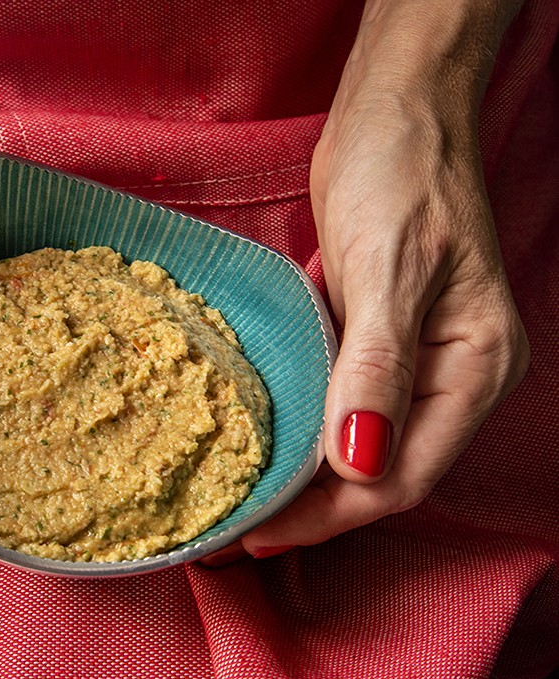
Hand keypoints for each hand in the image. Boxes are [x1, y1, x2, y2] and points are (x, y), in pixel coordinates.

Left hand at [206, 0, 528, 563]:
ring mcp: (410, 358)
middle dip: (311, 508)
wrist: (393, 114)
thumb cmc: (403, 176)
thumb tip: (360, 464)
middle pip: (378, 471)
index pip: (400, 475)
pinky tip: (259, 438)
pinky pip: (336, 401)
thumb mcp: (389, 270)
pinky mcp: (373, 336)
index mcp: (473, 369)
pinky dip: (300, 426)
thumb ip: (378, 368)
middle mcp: (449, 376)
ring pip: (354, 441)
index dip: (331, 515)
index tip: (262, 533)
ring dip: (301, 475)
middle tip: (237, 530)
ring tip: (240, 498)